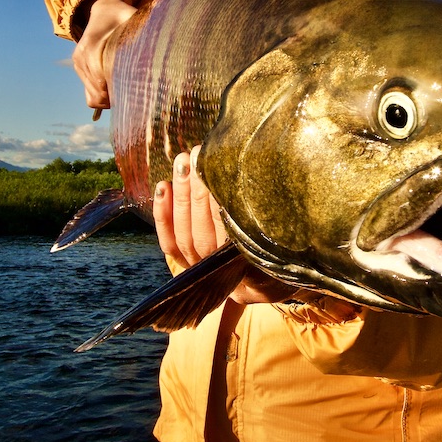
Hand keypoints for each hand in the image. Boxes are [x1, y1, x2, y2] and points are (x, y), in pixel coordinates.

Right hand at [72, 0, 135, 110]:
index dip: (119, 89)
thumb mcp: (134, 18)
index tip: (137, 90)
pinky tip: (117, 89)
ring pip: (94, 97)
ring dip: (111, 99)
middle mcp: (81, 56)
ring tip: (128, 90)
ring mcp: (78, 64)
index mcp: (92, 44)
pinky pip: (90, 96)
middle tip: (137, 93)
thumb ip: (145, 29)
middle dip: (118, 96)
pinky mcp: (79, 69)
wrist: (103, 9)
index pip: (101, 79)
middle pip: (99, 92)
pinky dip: (103, 98)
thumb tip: (164, 45)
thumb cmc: (122, 15)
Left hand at [153, 146, 296, 304]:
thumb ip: (268, 217)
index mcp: (246, 264)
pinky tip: (162, 186)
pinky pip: (169, 242)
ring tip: (182, 162)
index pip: (228, 232)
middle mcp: (219, 270)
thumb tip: (266, 175)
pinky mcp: (183, 264)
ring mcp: (198, 269)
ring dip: (180, 196)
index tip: (220, 171)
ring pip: (183, 233)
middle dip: (197, 190)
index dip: (219, 203)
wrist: (257, 285)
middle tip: (196, 156)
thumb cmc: (271, 250)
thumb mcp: (278, 241)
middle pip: (202, 230)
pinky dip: (163, 215)